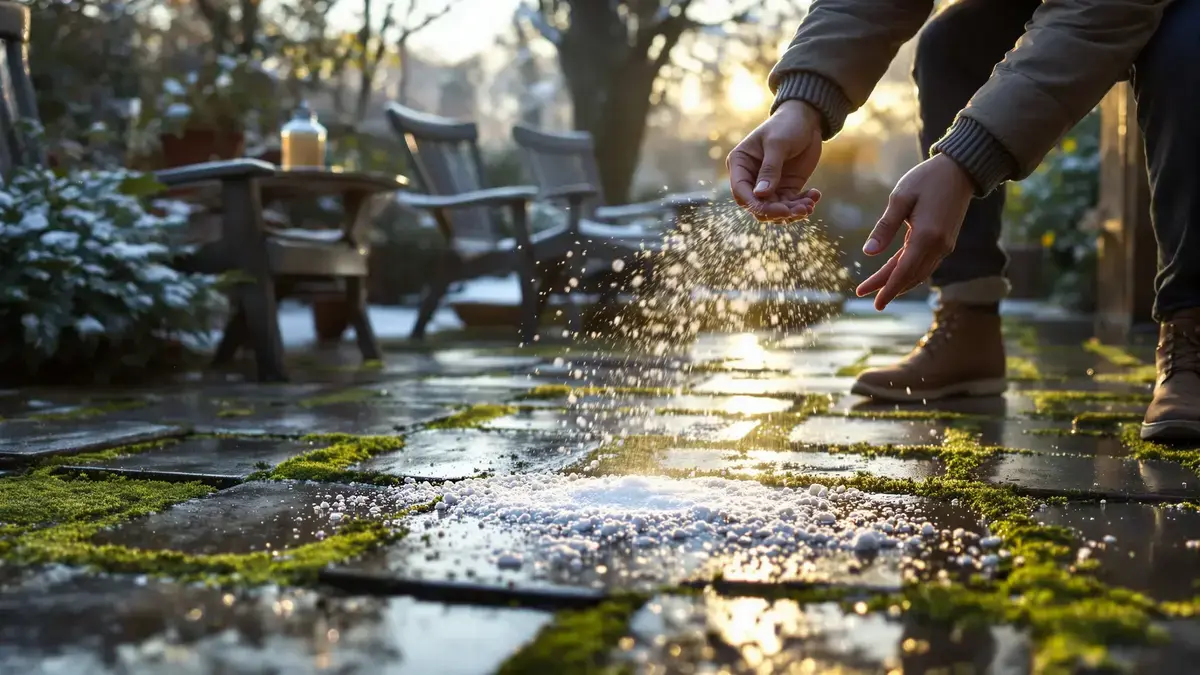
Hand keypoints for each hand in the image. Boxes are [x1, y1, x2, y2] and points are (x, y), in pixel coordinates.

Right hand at [727, 100, 822, 221]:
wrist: (806, 120)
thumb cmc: (786, 125)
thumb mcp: (777, 145)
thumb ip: (769, 170)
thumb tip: (761, 195)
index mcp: (740, 164)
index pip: (741, 192)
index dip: (756, 204)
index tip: (778, 209)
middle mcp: (751, 178)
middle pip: (758, 205)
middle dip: (778, 211)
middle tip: (800, 210)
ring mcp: (768, 185)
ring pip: (775, 208)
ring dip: (793, 211)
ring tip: (810, 205)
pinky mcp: (785, 188)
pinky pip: (790, 204)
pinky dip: (802, 204)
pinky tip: (815, 196)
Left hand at [856, 154, 974, 309]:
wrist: (961, 170)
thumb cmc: (927, 179)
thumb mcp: (900, 198)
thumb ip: (885, 227)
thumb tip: (868, 253)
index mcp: (926, 236)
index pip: (903, 271)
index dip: (888, 288)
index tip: (875, 303)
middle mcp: (939, 246)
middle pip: (909, 275)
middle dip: (888, 288)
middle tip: (865, 296)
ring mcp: (945, 245)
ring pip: (918, 272)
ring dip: (898, 281)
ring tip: (876, 288)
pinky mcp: (946, 241)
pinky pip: (925, 263)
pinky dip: (909, 271)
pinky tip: (896, 274)